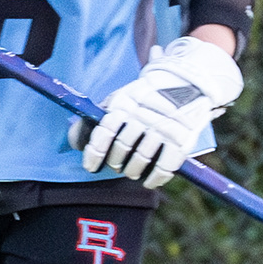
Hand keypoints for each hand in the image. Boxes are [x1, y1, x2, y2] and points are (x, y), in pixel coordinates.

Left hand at [77, 36, 242, 186]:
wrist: (187, 82)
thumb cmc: (146, 97)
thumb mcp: (121, 99)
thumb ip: (97, 119)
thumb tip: (75, 141)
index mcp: (125, 104)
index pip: (104, 131)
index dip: (94, 152)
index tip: (90, 166)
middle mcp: (142, 116)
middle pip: (121, 150)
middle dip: (115, 163)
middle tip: (117, 165)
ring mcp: (163, 128)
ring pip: (139, 161)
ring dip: (133, 171)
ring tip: (132, 171)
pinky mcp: (181, 140)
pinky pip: (163, 169)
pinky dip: (153, 179)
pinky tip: (148, 181)